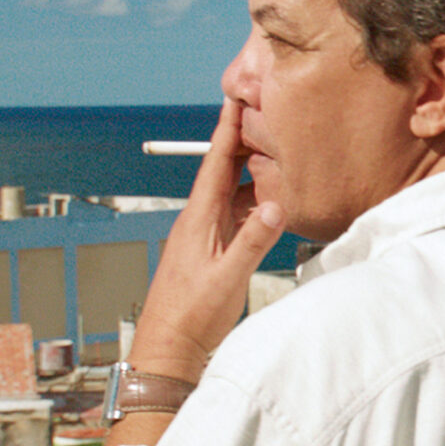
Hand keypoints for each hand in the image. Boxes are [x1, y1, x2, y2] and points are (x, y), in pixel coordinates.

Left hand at [126, 97, 285, 385]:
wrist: (168, 348)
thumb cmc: (190, 316)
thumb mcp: (227, 278)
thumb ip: (252, 241)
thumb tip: (276, 206)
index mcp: (198, 219)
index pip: (215, 162)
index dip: (226, 128)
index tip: (235, 97)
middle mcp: (199, 221)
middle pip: (224, 171)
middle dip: (242, 140)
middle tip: (262, 114)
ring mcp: (205, 236)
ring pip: (232, 193)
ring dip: (251, 174)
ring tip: (273, 154)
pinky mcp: (211, 251)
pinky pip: (235, 216)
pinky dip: (254, 204)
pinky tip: (269, 205)